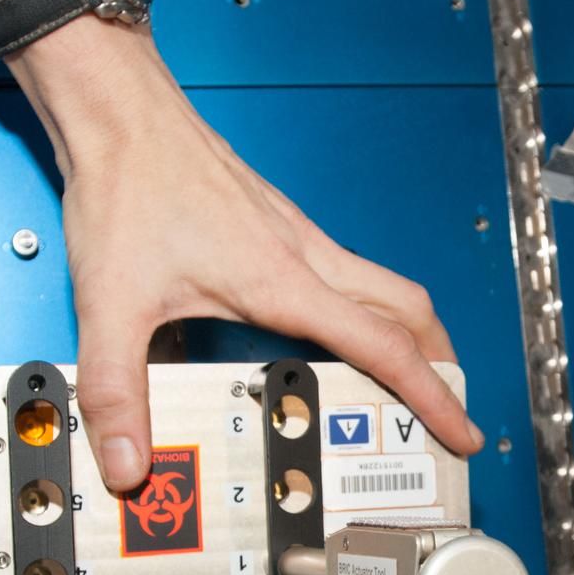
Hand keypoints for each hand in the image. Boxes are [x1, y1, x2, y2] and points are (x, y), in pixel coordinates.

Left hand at [13, 20, 483, 490]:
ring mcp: (294, 235)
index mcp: (284, 282)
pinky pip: (340, 272)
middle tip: (446, 410)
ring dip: (403, 333)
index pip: (385, 348)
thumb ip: (116, 390)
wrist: (119, 111)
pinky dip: (358, 308)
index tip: (462, 430)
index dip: (433, 397)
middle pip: (407, 310)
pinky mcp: (274, 222)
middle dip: (439, 363)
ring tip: (399, 380)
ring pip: (378, 287)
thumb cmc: (125, 188)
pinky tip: (320, 331)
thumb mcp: (111, 304)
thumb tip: (125, 463)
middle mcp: (304, 255)